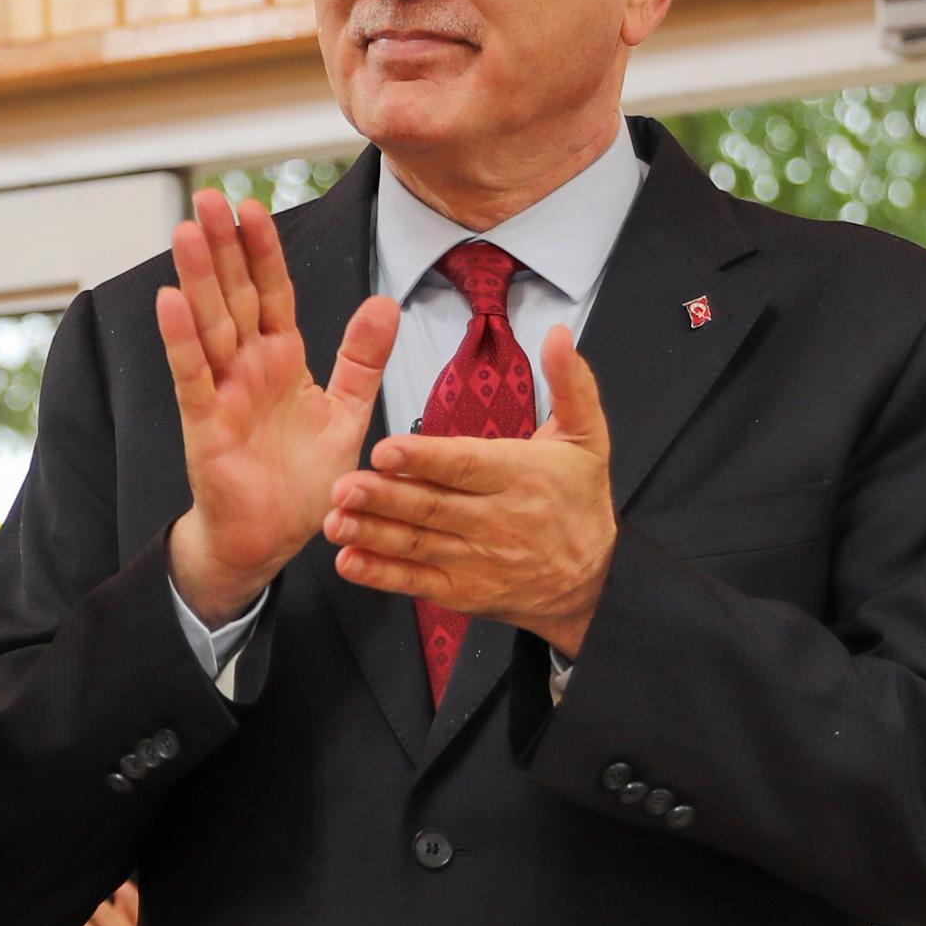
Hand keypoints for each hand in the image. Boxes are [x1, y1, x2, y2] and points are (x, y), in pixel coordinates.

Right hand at [159, 192, 396, 623]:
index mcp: (282, 359)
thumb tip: (385, 303)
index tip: (253, 205)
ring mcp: (223, 392)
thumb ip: (361, 359)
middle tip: (207, 196)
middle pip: (233, 295)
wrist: (269, 539)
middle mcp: (248, 367)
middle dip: (222, 246)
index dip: (262, 251)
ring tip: (187, 230)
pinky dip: (181, 339)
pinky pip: (192, 376)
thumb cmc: (302, 481)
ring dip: (198, 278)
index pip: (272, 292)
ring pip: (209, 324)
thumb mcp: (346, 413)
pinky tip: (170, 300)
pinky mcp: (205, 424)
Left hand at [321, 330, 617, 654]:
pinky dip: (382, 575)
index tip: (384, 450)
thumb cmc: (581, 498)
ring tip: (333, 521)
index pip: (465, 465)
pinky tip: (349, 561)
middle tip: (341, 485)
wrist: (592, 579)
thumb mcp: (588, 438)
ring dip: (373, 534)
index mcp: (518, 476)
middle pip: (432, 506)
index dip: (424, 459)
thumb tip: (558, 334)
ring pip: (417, 544)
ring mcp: (476, 560)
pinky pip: (416, 582)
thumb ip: (571, 384)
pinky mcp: (462, 591)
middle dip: (384, 497)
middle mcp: (495, 520)